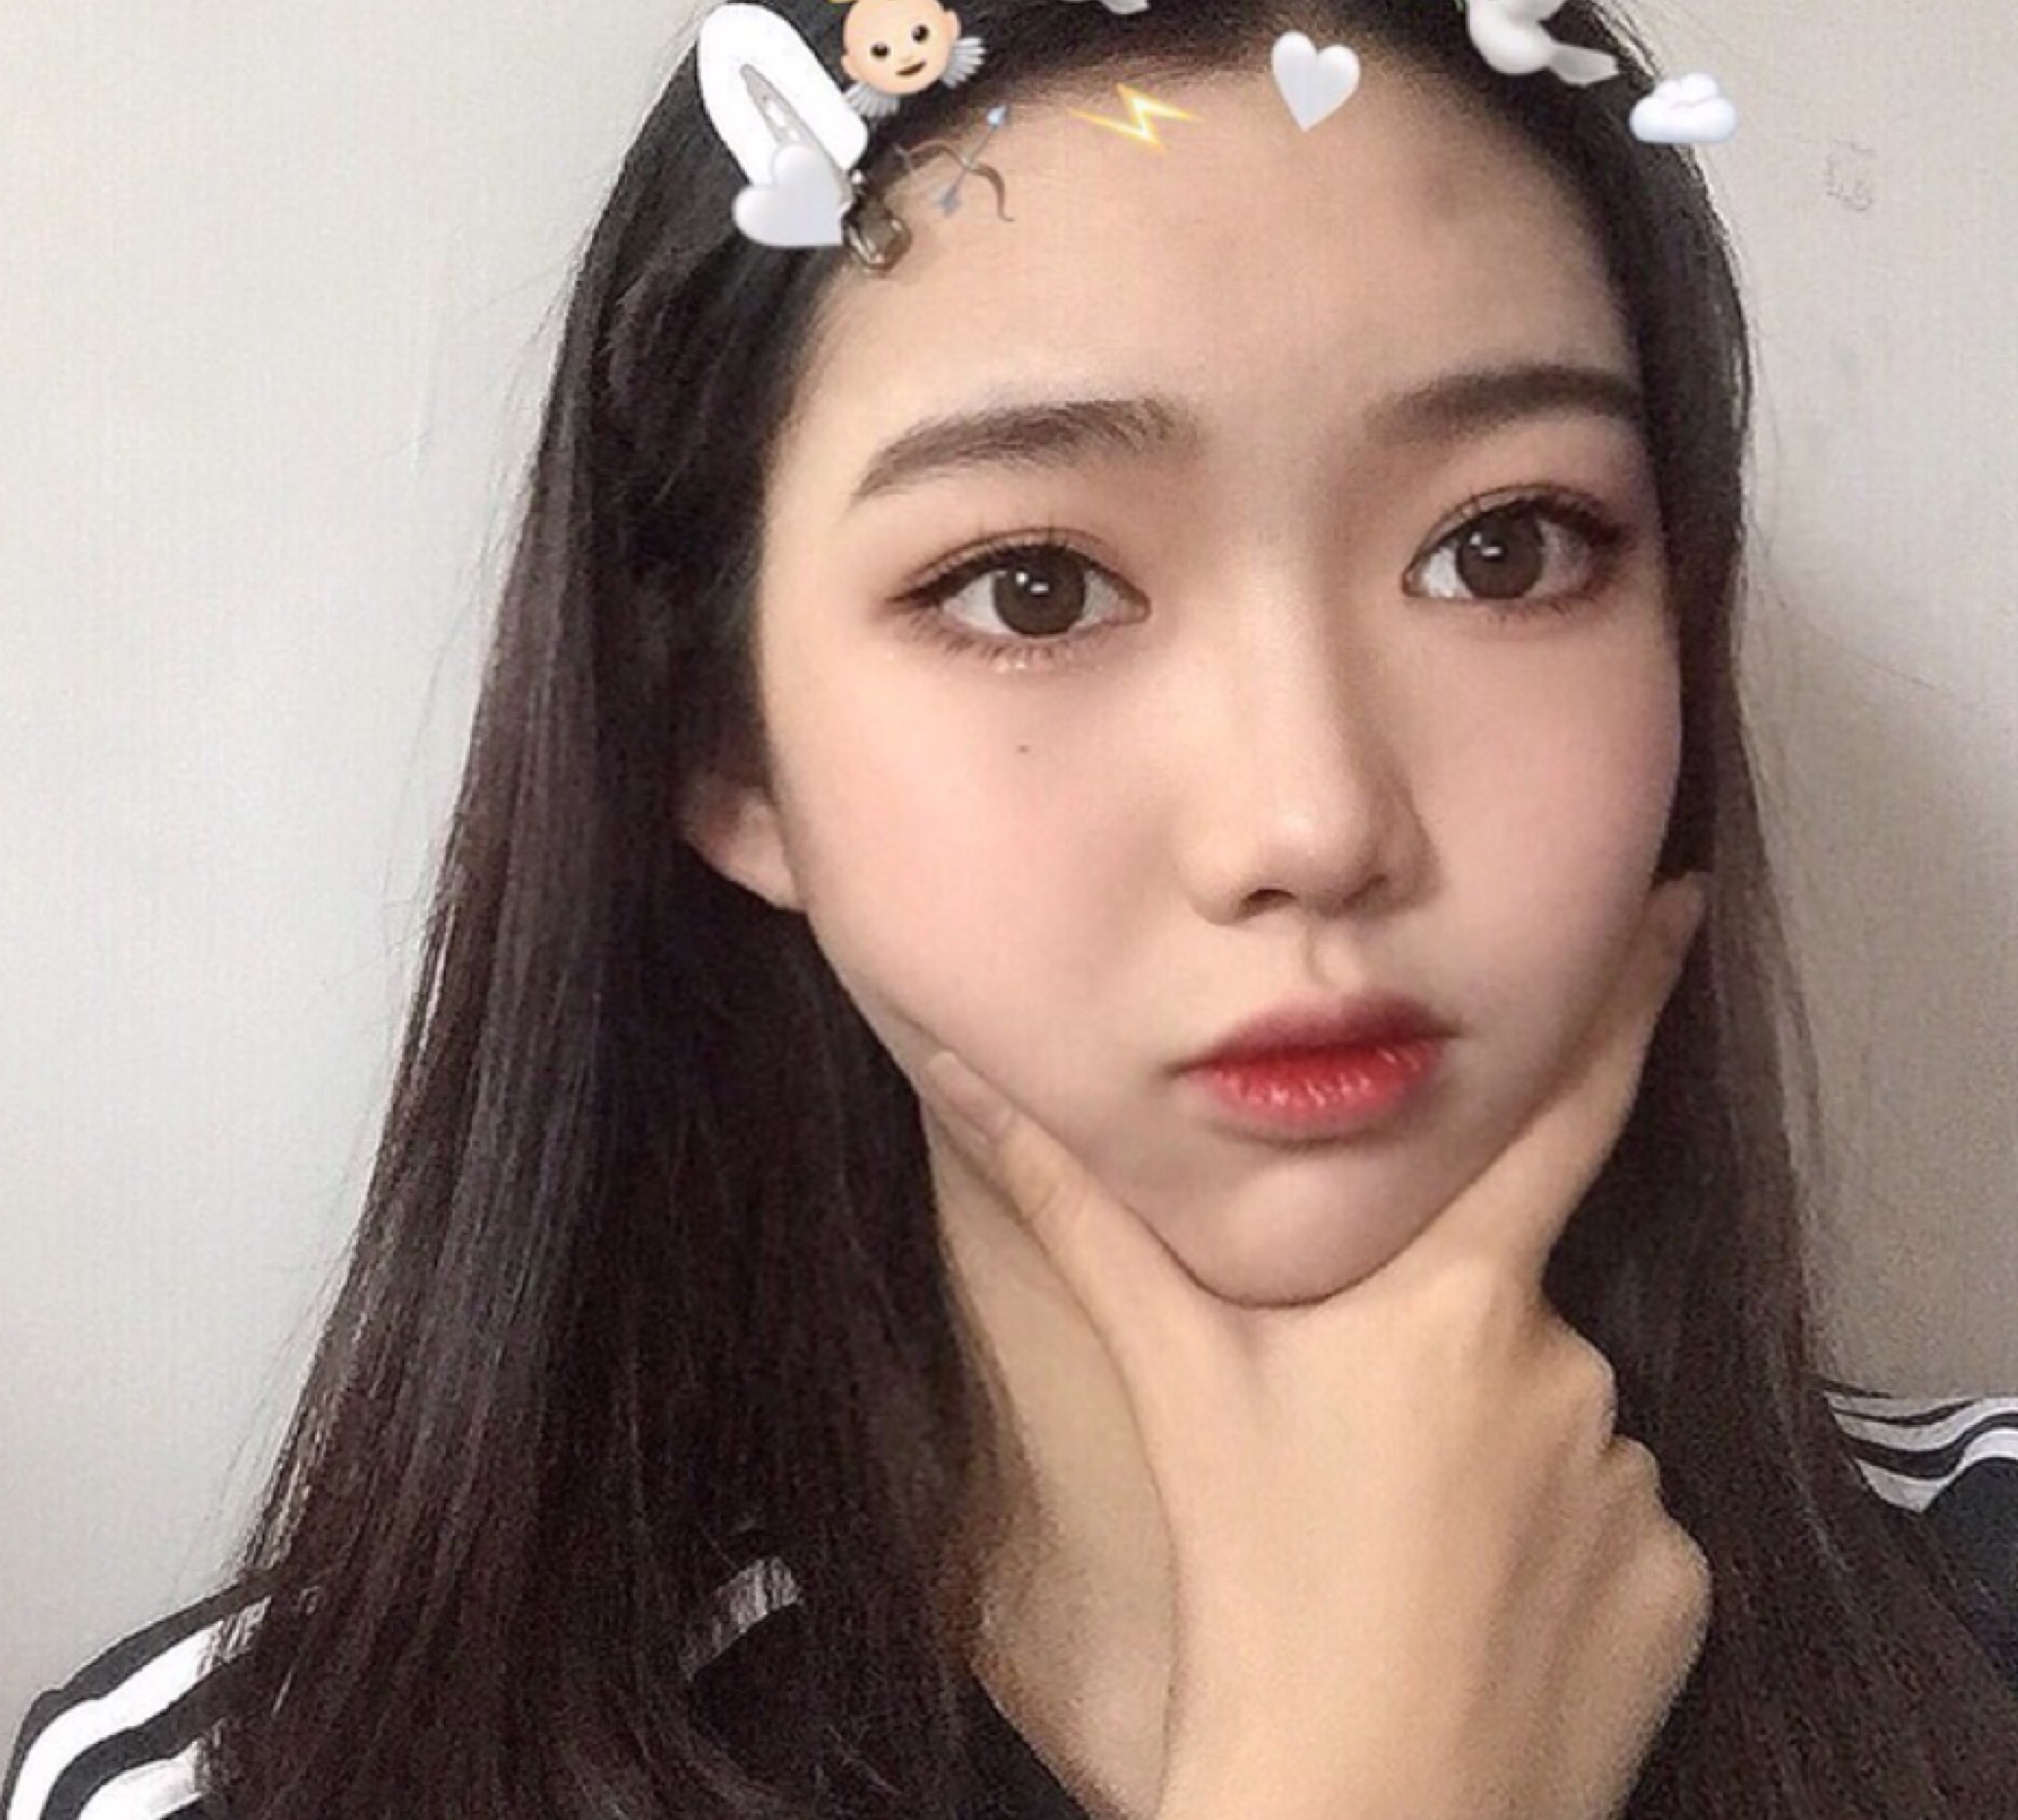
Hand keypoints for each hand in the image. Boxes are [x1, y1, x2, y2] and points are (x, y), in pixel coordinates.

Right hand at [915, 874, 1712, 1819]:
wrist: (1357, 1811)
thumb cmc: (1249, 1583)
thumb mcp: (1166, 1374)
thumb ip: (1069, 1205)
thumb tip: (955, 1064)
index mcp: (1448, 1294)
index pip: (1559, 1107)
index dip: (1625, 996)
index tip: (1677, 904)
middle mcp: (1564, 1366)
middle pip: (1508, 1299)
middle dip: (1448, 1334)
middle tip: (1360, 1437)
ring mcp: (1630, 1480)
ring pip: (1554, 1416)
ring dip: (1490, 1446)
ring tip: (1395, 1535)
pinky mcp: (1676, 1584)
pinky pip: (1611, 1523)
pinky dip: (1551, 1541)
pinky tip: (1471, 1600)